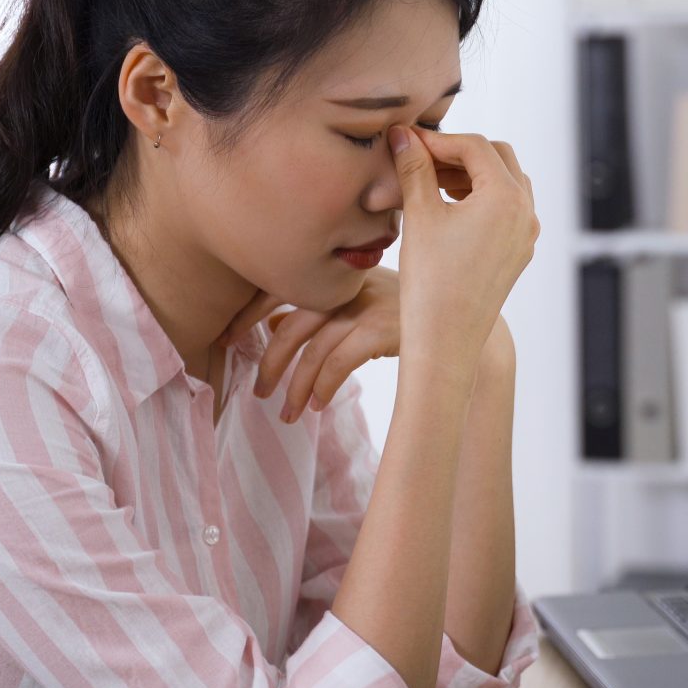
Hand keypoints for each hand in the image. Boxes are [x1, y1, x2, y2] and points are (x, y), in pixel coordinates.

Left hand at [234, 268, 402, 423]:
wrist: (464, 320)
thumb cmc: (408, 313)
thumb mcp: (360, 301)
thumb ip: (320, 308)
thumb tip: (274, 325)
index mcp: (335, 274)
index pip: (278, 289)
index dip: (246, 316)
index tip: (223, 340)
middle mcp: (347, 285)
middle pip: (290, 325)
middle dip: (268, 363)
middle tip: (258, 392)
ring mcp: (365, 306)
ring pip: (312, 350)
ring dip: (294, 387)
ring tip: (286, 414)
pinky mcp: (383, 329)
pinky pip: (339, 362)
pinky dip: (323, 387)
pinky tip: (317, 405)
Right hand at [388, 125, 537, 383]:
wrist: (445, 341)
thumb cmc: (431, 283)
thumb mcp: (420, 216)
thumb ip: (414, 168)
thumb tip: (403, 135)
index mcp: (507, 198)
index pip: (474, 147)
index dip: (438, 139)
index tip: (408, 141)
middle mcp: (526, 212)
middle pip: (497, 157)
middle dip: (458, 151)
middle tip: (420, 157)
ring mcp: (526, 234)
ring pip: (504, 182)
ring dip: (470, 173)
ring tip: (430, 180)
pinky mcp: (518, 252)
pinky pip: (506, 209)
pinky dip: (480, 197)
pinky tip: (447, 205)